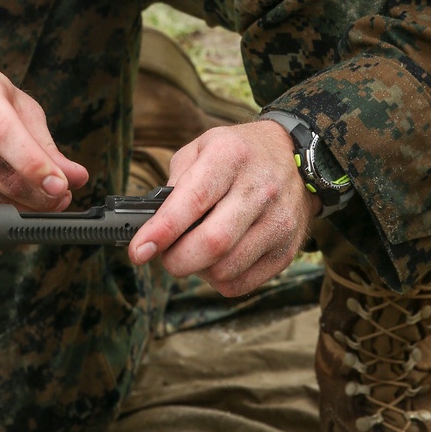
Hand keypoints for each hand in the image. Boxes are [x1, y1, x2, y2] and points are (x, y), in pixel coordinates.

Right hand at [0, 56, 89, 213]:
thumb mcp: (12, 105)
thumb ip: (44, 143)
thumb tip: (76, 178)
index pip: (3, 133)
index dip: (34, 164)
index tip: (60, 187)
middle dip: (35, 195)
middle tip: (58, 200)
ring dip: (15, 210)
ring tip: (35, 204)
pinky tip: (0, 211)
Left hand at [129, 120, 316, 295]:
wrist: (293, 155)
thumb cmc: (238, 153)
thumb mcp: (202, 147)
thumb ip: (175, 182)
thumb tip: (152, 225)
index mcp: (230, 156)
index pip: (193, 201)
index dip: (162, 231)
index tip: (137, 251)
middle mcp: (259, 189)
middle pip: (212, 243)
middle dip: (176, 259)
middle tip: (165, 255)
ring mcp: (278, 221)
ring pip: (226, 269)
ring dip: (198, 270)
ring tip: (194, 252)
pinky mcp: (287, 249)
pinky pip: (242, 283)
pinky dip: (219, 280)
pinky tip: (217, 260)